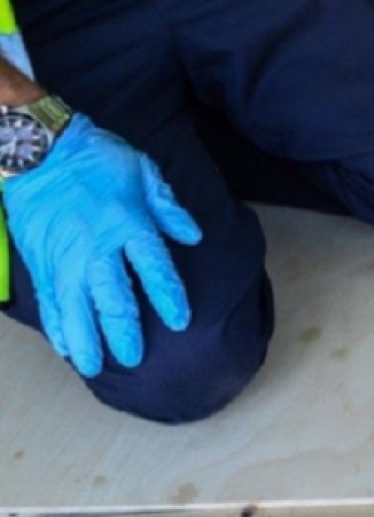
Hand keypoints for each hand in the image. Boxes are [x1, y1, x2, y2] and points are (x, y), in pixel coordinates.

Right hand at [4, 115, 201, 375]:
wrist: (37, 150)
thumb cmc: (96, 158)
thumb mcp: (143, 171)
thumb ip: (169, 207)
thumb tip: (194, 236)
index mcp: (127, 224)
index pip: (153, 268)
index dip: (168, 296)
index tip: (179, 321)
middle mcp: (95, 248)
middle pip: (113, 298)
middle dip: (124, 331)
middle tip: (135, 358)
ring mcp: (63, 258)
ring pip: (75, 308)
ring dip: (85, 340)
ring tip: (93, 367)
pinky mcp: (39, 263)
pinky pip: (48, 301)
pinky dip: (57, 325)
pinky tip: (64, 347)